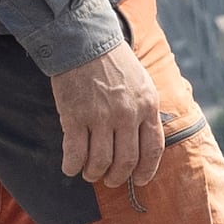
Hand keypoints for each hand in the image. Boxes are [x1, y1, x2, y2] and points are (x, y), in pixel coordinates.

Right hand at [50, 36, 167, 192]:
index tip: (140, 180)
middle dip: (117, 177)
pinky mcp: (76, 116)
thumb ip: (145, 110)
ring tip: (89, 173)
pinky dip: (72, 166)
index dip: (147, 170)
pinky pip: (75, 152)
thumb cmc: (114, 62)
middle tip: (110, 180)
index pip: (153, 149)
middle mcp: (127, 114)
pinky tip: (71, 168)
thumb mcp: (142, 83)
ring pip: (101, 161)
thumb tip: (146, 140)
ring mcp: (101, 116)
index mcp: (147, 106)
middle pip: (126, 161)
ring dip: (94, 173)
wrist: (84, 42)